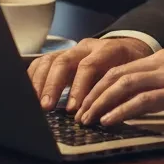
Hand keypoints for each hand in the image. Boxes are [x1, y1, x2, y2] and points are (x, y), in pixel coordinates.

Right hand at [27, 36, 152, 111]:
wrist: (130, 49)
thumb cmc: (132, 68)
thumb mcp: (133, 78)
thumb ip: (120, 93)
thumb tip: (106, 116)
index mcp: (108, 50)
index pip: (89, 66)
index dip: (78, 88)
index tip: (72, 110)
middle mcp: (87, 47)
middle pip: (64, 61)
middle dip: (53, 85)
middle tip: (47, 107)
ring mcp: (72, 50)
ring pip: (50, 60)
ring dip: (40, 83)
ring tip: (36, 104)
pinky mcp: (62, 56)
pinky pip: (43, 62)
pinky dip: (34, 77)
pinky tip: (30, 93)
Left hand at [75, 48, 163, 127]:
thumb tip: (139, 102)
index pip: (122, 68)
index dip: (100, 85)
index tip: (85, 101)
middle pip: (117, 74)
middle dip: (94, 94)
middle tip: (78, 113)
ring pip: (124, 85)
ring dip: (101, 103)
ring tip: (87, 119)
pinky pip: (142, 100)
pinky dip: (121, 110)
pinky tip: (108, 121)